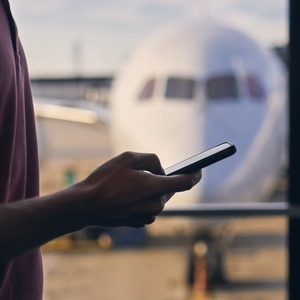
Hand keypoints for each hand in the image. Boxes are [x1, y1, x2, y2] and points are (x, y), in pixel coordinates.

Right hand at [76, 151, 201, 227]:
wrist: (86, 205)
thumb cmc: (105, 180)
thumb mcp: (127, 158)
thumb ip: (151, 159)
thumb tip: (160, 169)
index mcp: (156, 188)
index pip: (186, 182)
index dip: (194, 174)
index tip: (198, 170)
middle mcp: (156, 205)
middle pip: (168, 189)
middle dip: (161, 179)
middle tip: (144, 172)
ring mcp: (148, 216)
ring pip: (158, 198)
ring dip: (150, 189)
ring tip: (130, 184)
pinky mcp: (139, 222)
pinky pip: (148, 207)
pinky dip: (143, 199)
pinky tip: (126, 195)